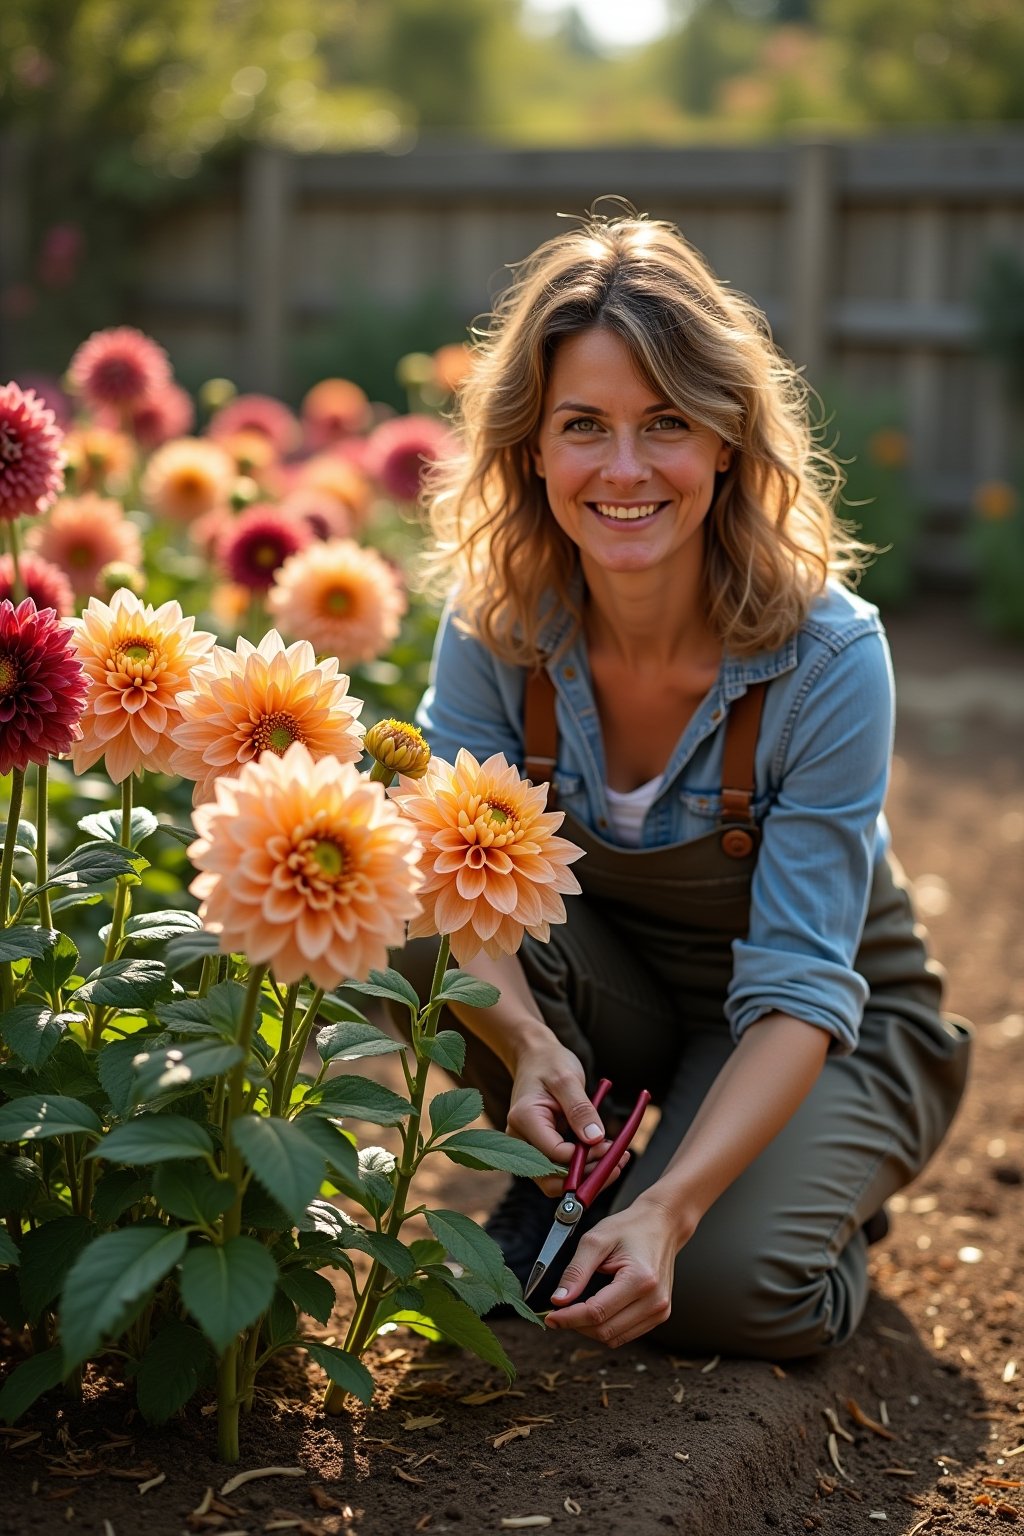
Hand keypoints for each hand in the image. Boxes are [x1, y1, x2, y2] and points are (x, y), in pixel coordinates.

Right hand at [505, 1044, 626, 1196]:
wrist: (535, 1057)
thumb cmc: (549, 1063)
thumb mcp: (568, 1079)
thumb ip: (580, 1109)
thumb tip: (595, 1138)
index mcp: (524, 1120)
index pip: (554, 1154)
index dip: (583, 1158)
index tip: (608, 1147)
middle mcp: (520, 1139)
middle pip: (552, 1177)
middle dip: (585, 1177)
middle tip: (617, 1163)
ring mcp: (529, 1146)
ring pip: (557, 1178)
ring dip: (586, 1175)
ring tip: (616, 1157)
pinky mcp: (540, 1148)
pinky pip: (561, 1167)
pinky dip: (582, 1166)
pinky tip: (604, 1153)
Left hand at [543, 1193, 684, 1347]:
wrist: (661, 1225)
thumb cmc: (630, 1228)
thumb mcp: (596, 1240)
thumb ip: (576, 1271)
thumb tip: (558, 1300)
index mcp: (640, 1279)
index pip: (597, 1313)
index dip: (569, 1318)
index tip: (550, 1317)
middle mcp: (654, 1300)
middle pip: (605, 1331)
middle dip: (576, 1325)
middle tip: (559, 1312)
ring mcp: (659, 1310)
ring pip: (614, 1338)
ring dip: (590, 1329)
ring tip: (576, 1310)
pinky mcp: (659, 1315)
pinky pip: (625, 1334)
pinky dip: (606, 1327)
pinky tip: (596, 1311)